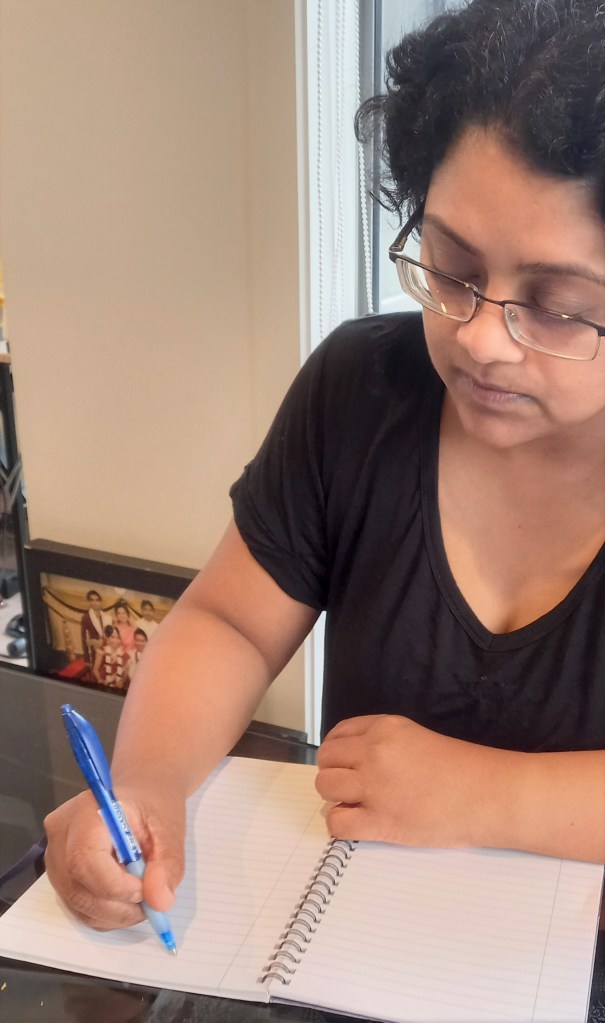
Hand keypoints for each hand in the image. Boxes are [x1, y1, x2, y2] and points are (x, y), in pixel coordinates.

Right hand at [44, 785, 184, 930]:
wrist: (139, 797)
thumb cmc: (152, 806)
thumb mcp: (170, 829)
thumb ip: (167, 863)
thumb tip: (160, 901)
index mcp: (86, 812)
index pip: (85, 860)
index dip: (115, 886)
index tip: (146, 891)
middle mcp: (61, 835)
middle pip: (78, 887)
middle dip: (119, 907)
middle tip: (151, 904)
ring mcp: (55, 857)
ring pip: (77, 903)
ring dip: (115, 915)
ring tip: (144, 900)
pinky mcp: (59, 876)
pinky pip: (77, 907)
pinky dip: (106, 914)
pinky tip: (127, 900)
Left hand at [316, 714, 517, 847]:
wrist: (489, 795)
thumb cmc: (462, 769)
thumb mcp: (416, 737)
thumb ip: (383, 742)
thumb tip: (352, 761)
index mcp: (385, 728)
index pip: (338, 734)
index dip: (337, 752)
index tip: (344, 764)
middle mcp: (374, 752)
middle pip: (326, 760)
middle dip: (334, 773)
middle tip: (351, 787)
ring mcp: (375, 786)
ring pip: (325, 787)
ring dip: (336, 797)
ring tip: (357, 804)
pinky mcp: (380, 820)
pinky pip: (337, 822)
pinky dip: (341, 824)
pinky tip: (359, 823)